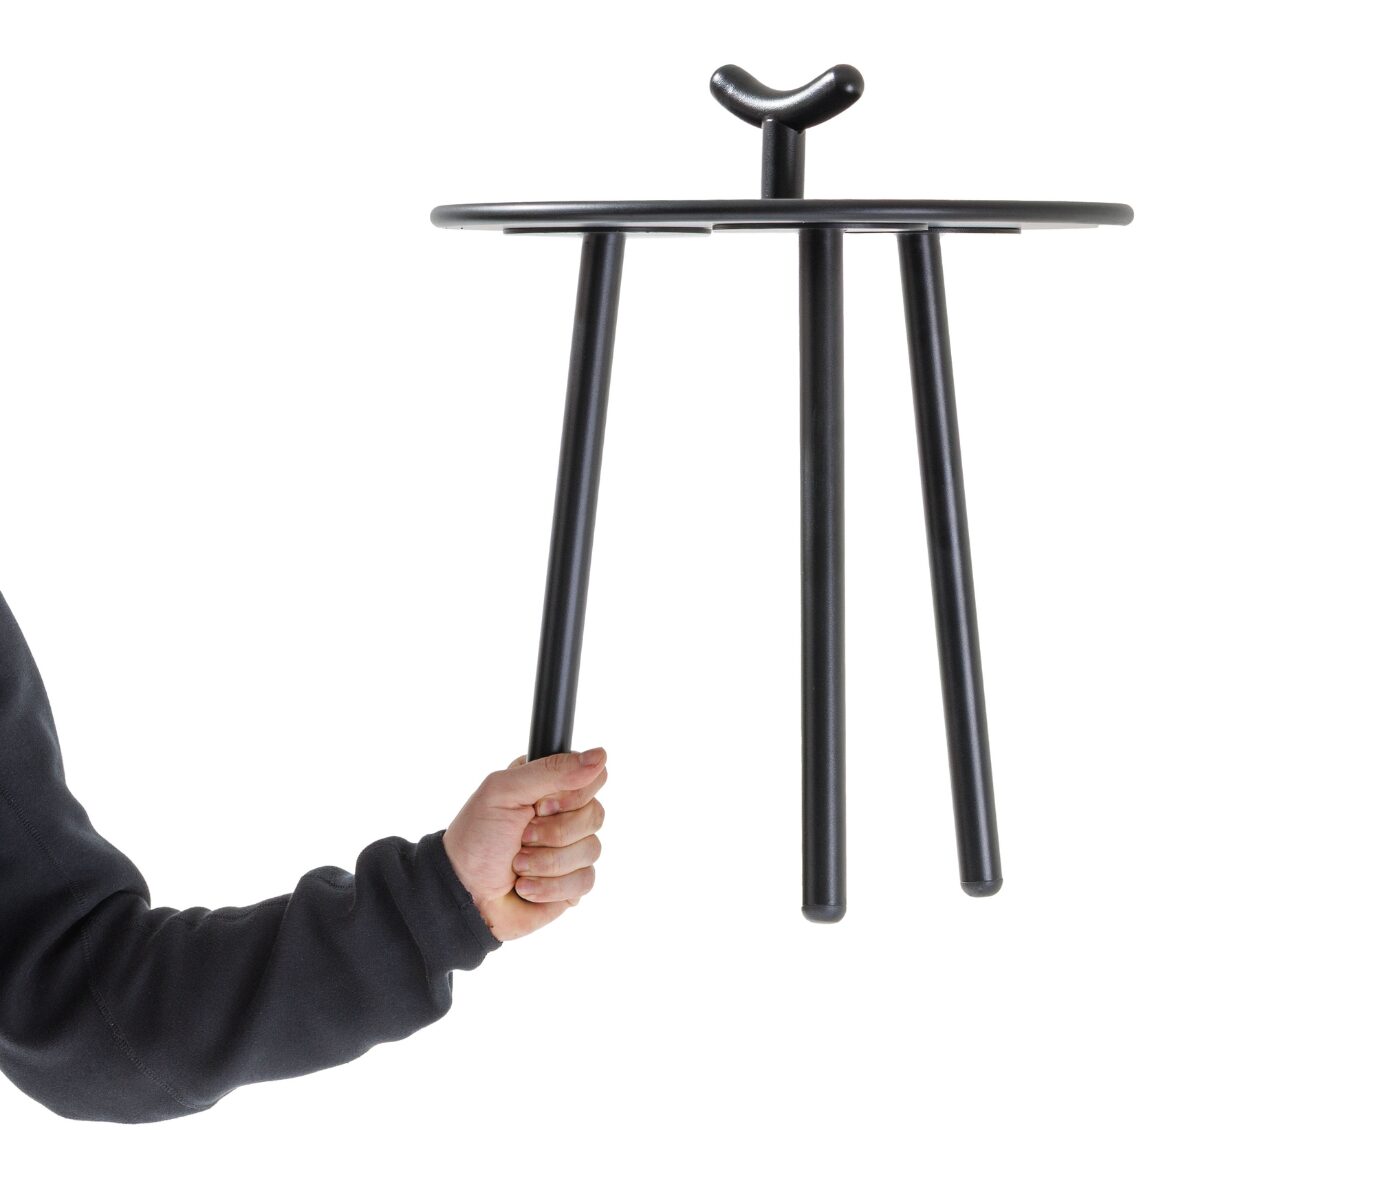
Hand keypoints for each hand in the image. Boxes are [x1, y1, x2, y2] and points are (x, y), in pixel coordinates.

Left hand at [443, 748, 606, 940]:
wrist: (463, 893)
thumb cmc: (476, 839)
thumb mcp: (505, 792)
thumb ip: (552, 770)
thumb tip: (599, 755)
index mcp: (550, 786)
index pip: (593, 777)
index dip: (571, 795)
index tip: (540, 805)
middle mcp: (565, 815)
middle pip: (595, 815)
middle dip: (553, 832)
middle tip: (522, 837)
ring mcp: (571, 850)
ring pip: (591, 850)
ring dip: (547, 862)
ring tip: (518, 866)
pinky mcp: (573, 883)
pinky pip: (585, 880)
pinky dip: (551, 886)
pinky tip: (526, 887)